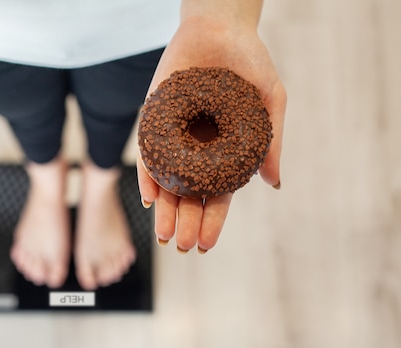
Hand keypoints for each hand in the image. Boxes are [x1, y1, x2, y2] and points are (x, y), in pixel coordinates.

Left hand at [137, 15, 286, 252]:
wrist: (220, 25)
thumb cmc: (250, 61)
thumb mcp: (270, 101)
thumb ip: (270, 140)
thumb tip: (274, 183)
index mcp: (224, 151)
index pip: (216, 195)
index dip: (211, 221)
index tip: (205, 246)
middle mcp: (197, 148)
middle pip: (189, 194)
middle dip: (186, 222)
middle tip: (181, 247)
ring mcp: (174, 134)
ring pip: (167, 180)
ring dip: (165, 209)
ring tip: (164, 235)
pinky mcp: (154, 118)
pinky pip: (148, 151)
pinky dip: (148, 174)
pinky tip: (150, 197)